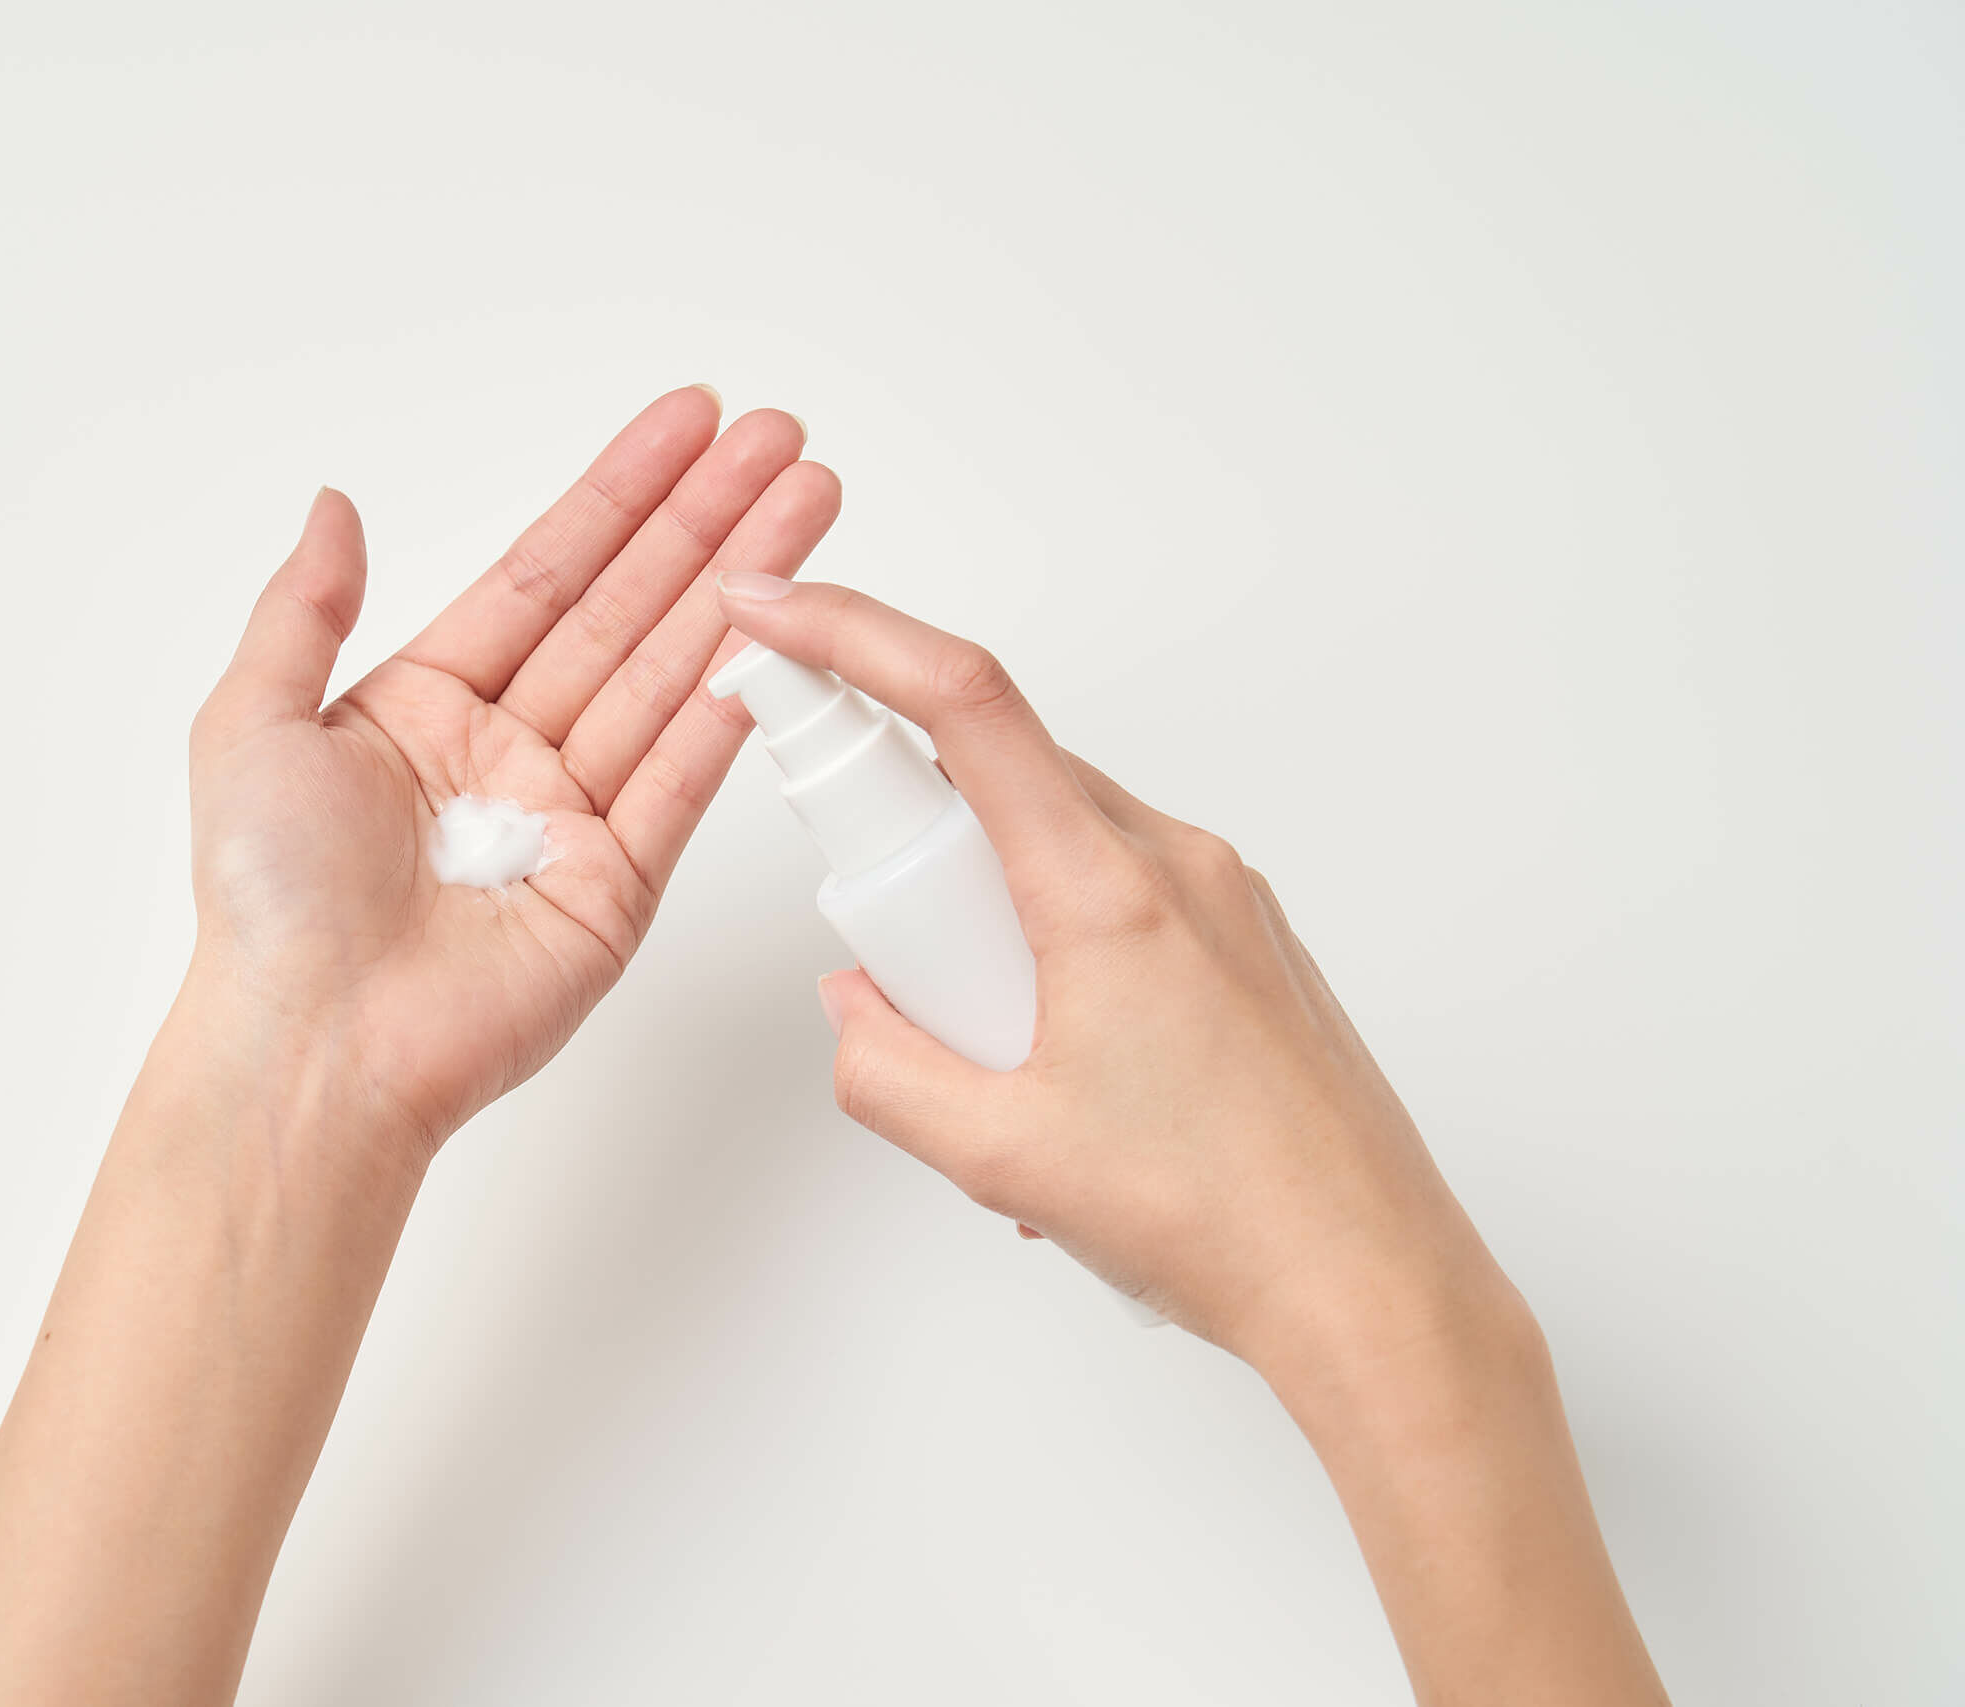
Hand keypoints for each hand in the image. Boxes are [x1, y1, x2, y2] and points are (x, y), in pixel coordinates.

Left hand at [192, 389, 839, 1155]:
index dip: (619, 495)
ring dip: (746, 588)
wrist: (314, 1045)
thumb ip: (304, 608)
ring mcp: (572, 818)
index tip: (688, 423)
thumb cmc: (267, 900)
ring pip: (673, 675)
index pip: (546, 574)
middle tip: (780, 440)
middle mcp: (508, 752)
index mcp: (426, 706)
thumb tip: (334, 504)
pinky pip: (684, 778)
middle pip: (629, 609)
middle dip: (708, 521)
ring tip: (810, 502)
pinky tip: (785, 629)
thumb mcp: (250, 722)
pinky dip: (737, 706)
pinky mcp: (619, 888)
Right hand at [710, 573, 1510, 1374]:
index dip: (854, 635)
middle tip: (911, 983)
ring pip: (1058, 842)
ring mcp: (1226, 897)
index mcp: (1109, 891)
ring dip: (992, 919)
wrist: (1376, 1290)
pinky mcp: (1249, 940)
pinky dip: (1057, 950)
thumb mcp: (997, 1157)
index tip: (773, 613)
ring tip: (1015, 1070)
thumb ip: (884, 1066)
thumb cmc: (1223, 1223)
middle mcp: (1178, 863)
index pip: (964, 703)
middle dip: (920, 855)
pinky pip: (1117, 893)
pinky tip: (1070, 1076)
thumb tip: (853, 1003)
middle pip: (1000, 780)